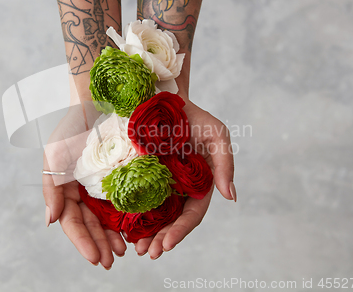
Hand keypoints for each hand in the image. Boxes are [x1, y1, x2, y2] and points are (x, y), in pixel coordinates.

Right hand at [42, 103, 126, 269]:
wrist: (98, 99)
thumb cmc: (72, 127)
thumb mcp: (55, 157)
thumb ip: (51, 189)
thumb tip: (50, 222)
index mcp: (68, 190)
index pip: (73, 222)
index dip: (83, 242)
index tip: (95, 258)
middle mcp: (86, 191)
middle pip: (92, 225)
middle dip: (100, 244)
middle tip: (113, 260)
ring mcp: (105, 184)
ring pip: (109, 217)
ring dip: (115, 236)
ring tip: (126, 250)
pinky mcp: (125, 175)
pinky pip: (128, 200)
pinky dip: (131, 216)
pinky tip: (139, 228)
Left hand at [133, 97, 235, 258]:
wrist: (163, 99)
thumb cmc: (194, 117)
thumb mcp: (216, 135)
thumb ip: (225, 164)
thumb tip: (231, 197)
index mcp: (199, 185)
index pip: (192, 214)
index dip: (180, 231)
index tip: (166, 244)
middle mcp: (178, 188)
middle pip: (170, 221)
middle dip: (161, 240)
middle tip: (147, 253)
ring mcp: (158, 183)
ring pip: (153, 216)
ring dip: (145, 235)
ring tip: (135, 249)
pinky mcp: (139, 176)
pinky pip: (134, 199)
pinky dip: (130, 216)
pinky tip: (121, 228)